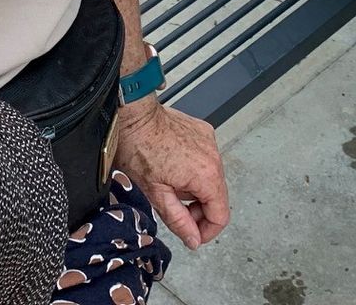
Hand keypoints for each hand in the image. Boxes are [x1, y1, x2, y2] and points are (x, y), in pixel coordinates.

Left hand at [112, 98, 228, 248]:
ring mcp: (210, 142)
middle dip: (198, 210)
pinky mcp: (204, 132)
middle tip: (174, 208)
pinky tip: (174, 166)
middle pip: (217, 198)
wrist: (135, 116)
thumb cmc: (139, 148)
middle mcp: (214, 157)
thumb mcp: (156, 194)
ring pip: (212, 179)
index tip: (192, 234)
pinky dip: (194, 169)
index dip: (206, 231)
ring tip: (171, 183)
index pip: (221, 215)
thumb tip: (194, 239)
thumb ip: (179, 220)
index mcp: (206, 175)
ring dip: (195, 189)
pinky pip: (206, 160)